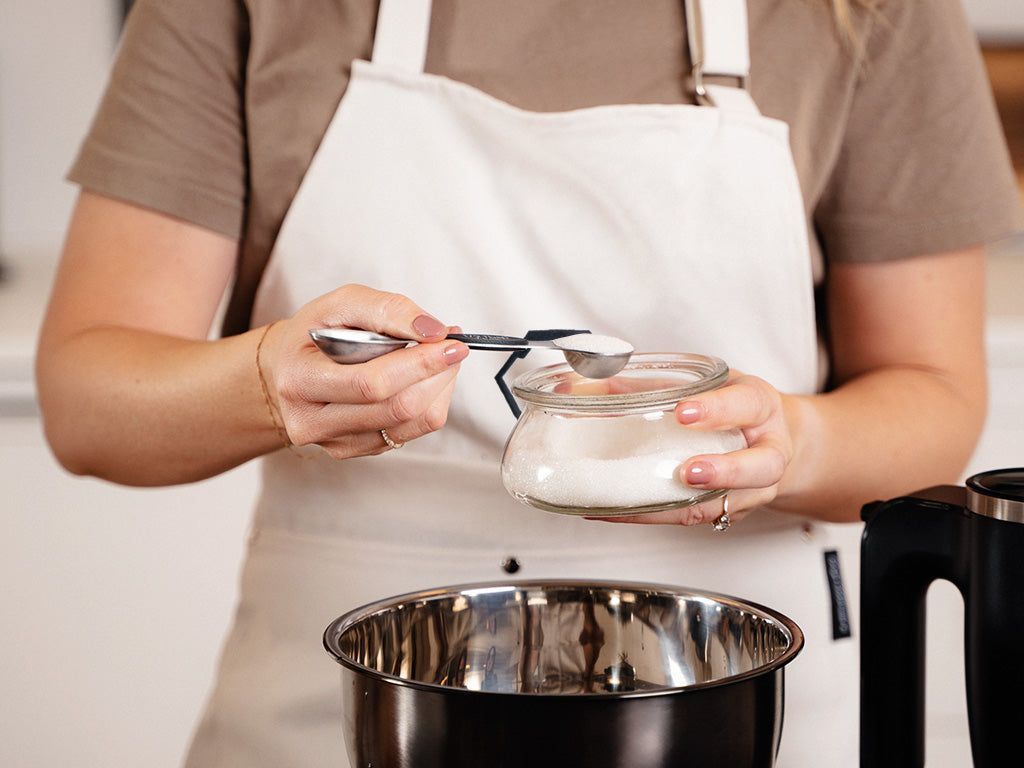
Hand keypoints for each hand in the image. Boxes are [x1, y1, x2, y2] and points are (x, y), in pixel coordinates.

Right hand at [259, 284, 467, 457]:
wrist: (288, 369)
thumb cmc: (314, 333)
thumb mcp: (340, 304)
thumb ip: (387, 310)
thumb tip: (434, 330)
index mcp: (300, 381)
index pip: (371, 383)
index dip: (419, 364)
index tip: (451, 342)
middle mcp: (312, 422)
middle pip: (397, 408)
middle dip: (436, 374)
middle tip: (454, 346)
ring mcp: (336, 443)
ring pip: (411, 423)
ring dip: (439, 388)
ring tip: (441, 359)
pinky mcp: (357, 450)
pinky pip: (411, 432)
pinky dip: (430, 402)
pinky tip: (426, 379)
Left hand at [599, 372, 793, 525]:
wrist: (769, 437)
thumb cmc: (732, 407)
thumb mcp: (708, 384)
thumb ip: (660, 384)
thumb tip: (598, 386)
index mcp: (761, 406)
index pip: (747, 405)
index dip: (717, 410)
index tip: (682, 413)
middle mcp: (769, 450)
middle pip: (762, 466)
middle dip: (725, 471)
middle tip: (688, 471)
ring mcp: (755, 487)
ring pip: (730, 503)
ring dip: (690, 505)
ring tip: (646, 503)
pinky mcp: (733, 510)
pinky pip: (702, 517)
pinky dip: (661, 515)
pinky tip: (624, 509)